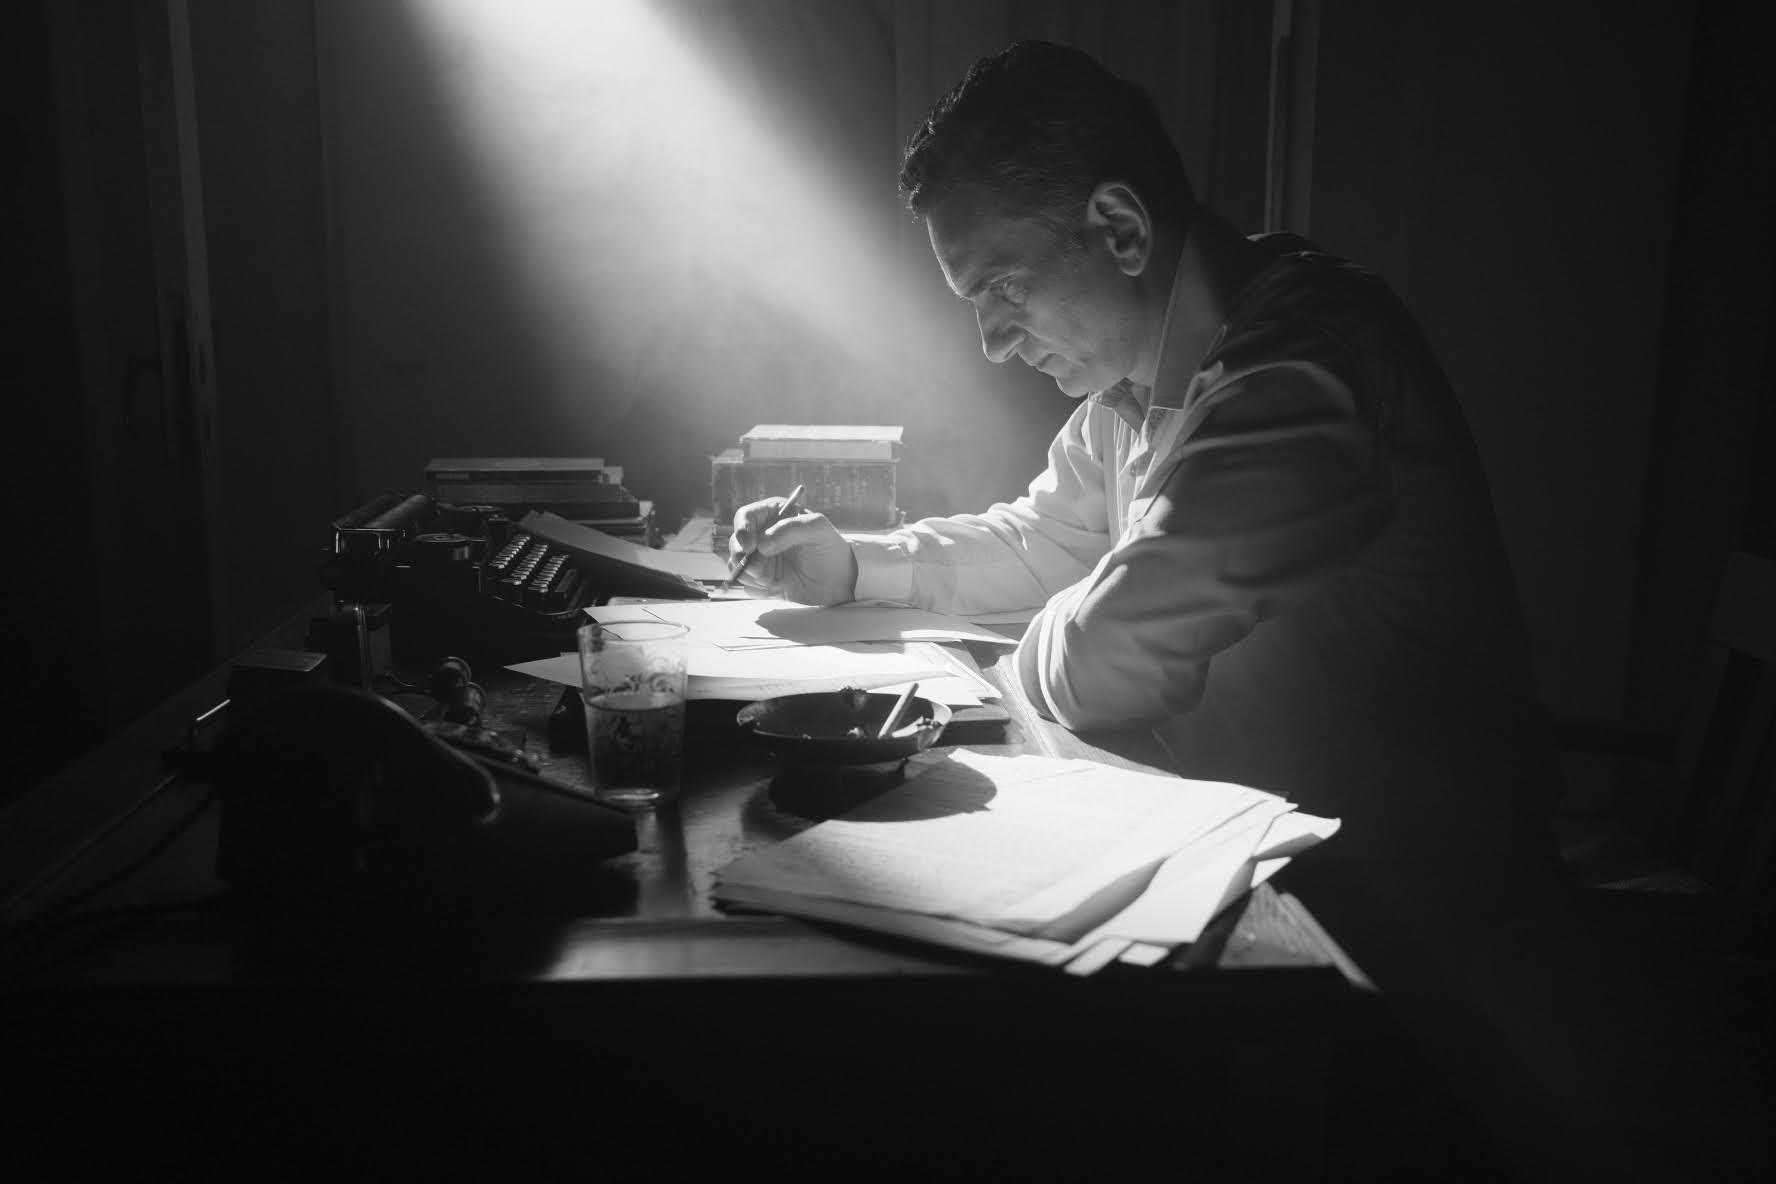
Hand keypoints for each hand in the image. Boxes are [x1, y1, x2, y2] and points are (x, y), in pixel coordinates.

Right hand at [729, 497, 858, 604]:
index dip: (742, 530)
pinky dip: (758, 588)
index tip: (749, 546)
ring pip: (737, 565)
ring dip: (751, 574)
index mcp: (773, 516)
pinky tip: (777, 587)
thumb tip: (762, 544)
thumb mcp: (818, 529)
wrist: (840, 580)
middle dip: (740, 556)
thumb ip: (790, 530)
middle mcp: (762, 536)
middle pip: (735, 542)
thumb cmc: (830, 548)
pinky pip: (747, 585)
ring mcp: (761, 559)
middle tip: (756, 567)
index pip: (745, 517)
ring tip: (774, 579)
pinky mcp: (763, 580)